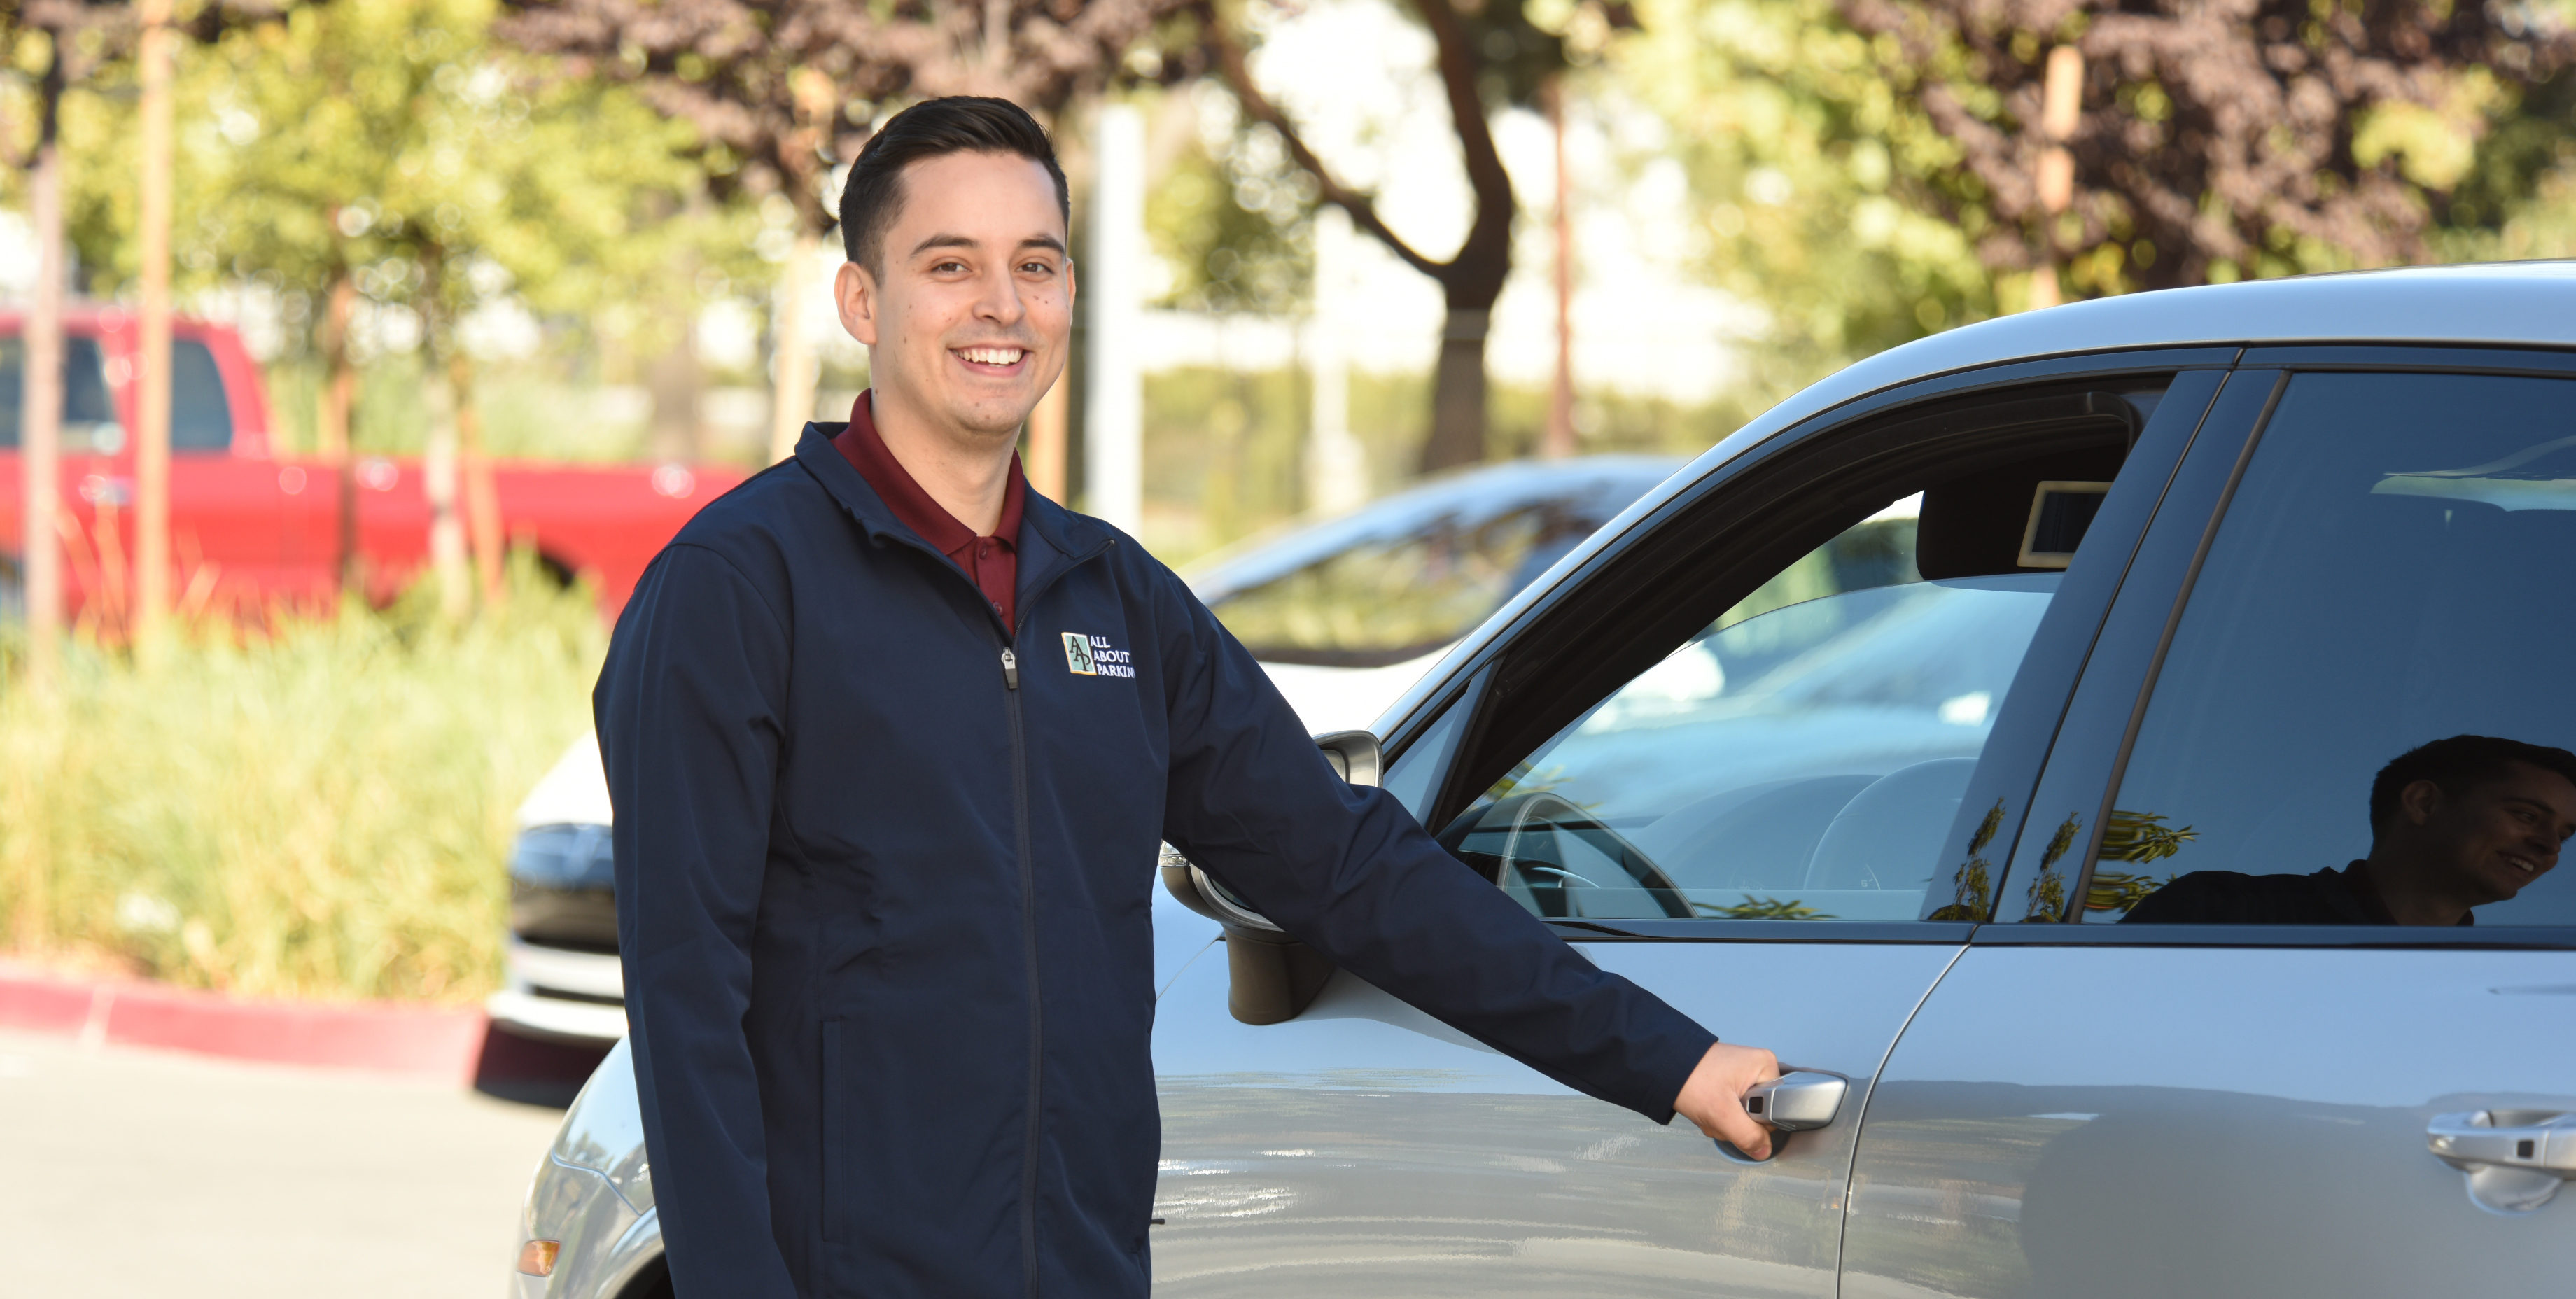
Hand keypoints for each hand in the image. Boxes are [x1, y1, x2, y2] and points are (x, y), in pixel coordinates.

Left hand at [1672, 1041, 1781, 1158]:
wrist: (1661, 1067)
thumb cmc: (1690, 1078)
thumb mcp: (1722, 1112)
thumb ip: (1748, 1136)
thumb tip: (1763, 1150)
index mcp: (1765, 1065)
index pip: (1777, 1109)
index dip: (1756, 1123)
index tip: (1737, 1117)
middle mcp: (1757, 1069)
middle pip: (1760, 1115)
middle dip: (1736, 1124)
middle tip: (1719, 1113)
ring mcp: (1743, 1077)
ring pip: (1744, 1117)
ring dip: (1724, 1122)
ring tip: (1709, 1109)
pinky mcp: (1730, 1085)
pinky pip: (1732, 1111)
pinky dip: (1718, 1116)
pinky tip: (1707, 1108)